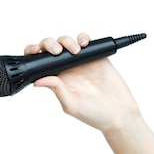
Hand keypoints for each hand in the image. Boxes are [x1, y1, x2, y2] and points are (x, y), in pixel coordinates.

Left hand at [24, 34, 139, 132]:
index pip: (40, 63)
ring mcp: (81, 62)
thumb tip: (38, 81)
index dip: (34, 54)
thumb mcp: (71, 105)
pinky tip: (83, 44)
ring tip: (74, 50)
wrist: (119, 114)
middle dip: (49, 44)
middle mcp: (66, 69)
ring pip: (67, 42)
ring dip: (66, 41)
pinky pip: (86, 41)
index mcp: (57, 80)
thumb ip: (57, 90)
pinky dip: (83, 38)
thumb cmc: (94, 115)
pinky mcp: (96, 56)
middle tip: (56, 52)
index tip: (34, 51)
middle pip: (51, 48)